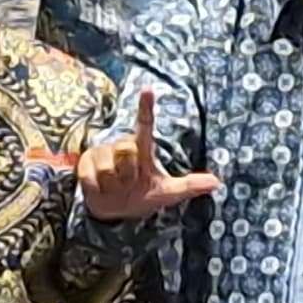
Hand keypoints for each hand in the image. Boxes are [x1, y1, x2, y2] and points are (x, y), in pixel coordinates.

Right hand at [79, 88, 219, 219]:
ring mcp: (102, 153)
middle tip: (130, 183)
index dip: (146, 107)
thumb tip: (217, 182)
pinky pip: (92, 179)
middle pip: (127, 152)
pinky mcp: (86, 164)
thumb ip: (189, 186)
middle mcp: (122, 146)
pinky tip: (101, 189)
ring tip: (115, 187)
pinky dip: (99, 191)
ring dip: (115, 185)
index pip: (145, 124)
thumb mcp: (167, 193)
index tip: (148, 89)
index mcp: (143, 149)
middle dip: (129, 174)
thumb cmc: (143, 196)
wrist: (115, 212)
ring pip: (110, 169)